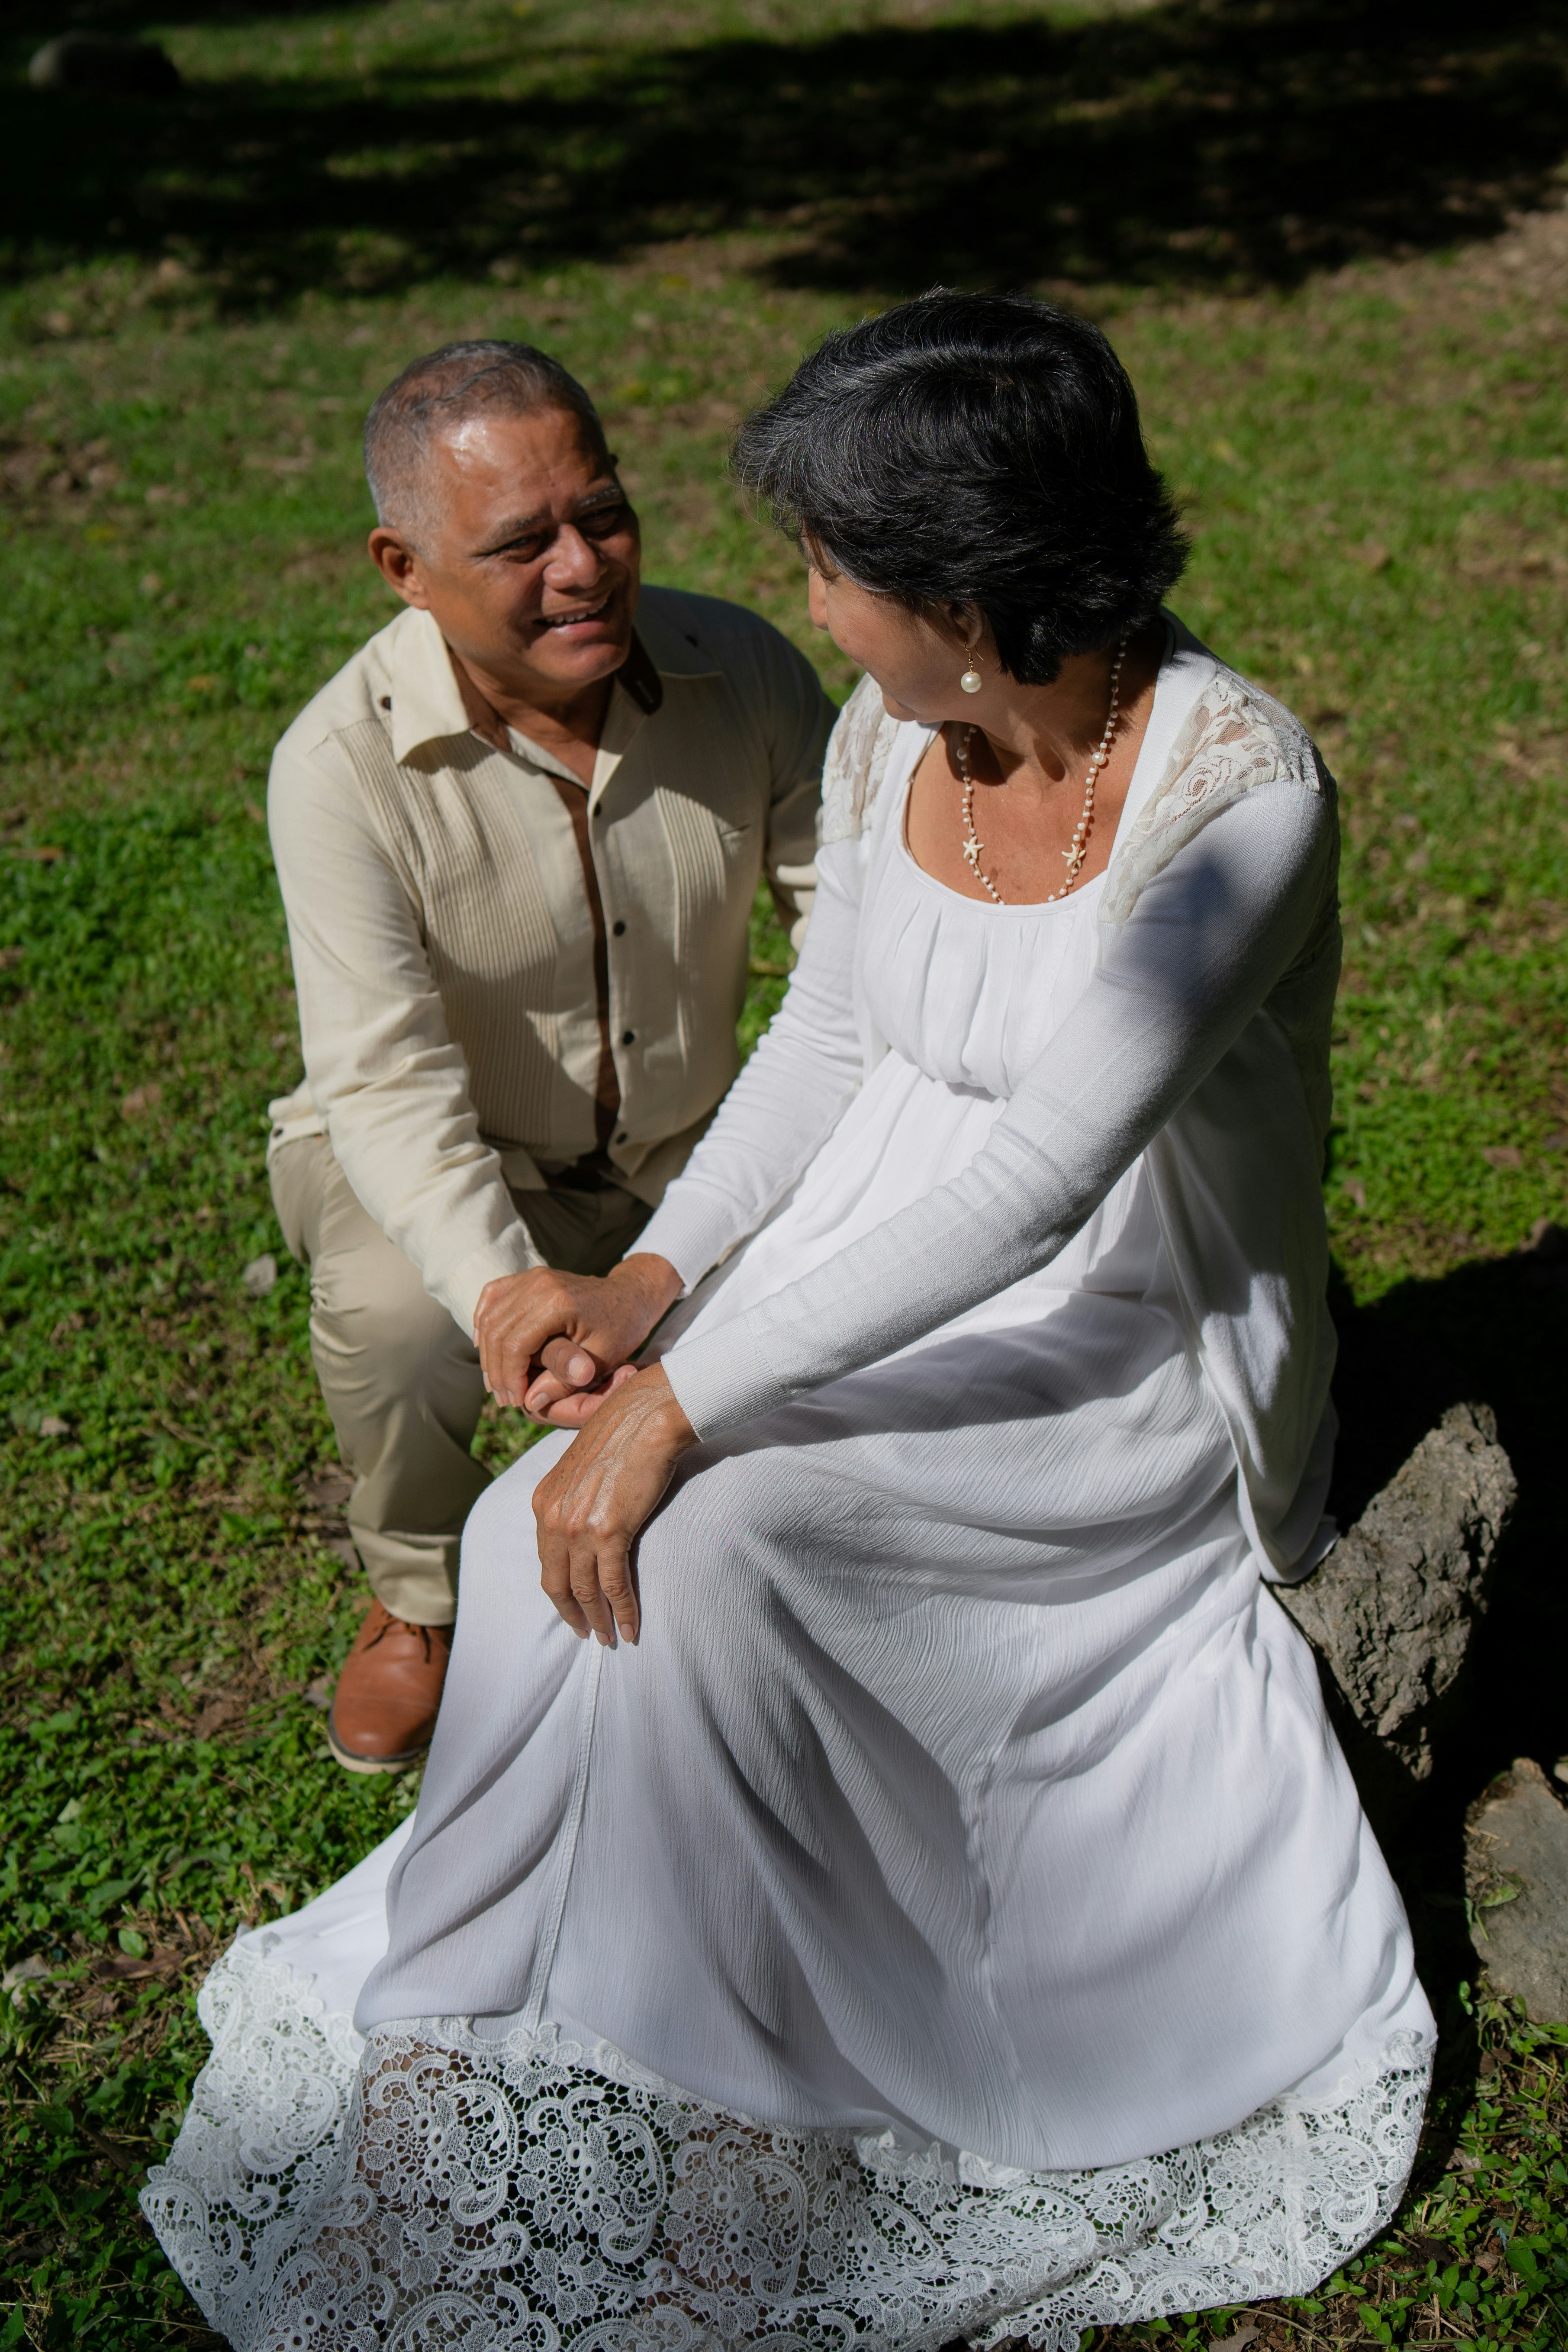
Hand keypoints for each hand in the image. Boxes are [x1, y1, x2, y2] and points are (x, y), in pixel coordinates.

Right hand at [475, 1254, 682, 1425]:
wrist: (631, 1294)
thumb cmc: (622, 1328)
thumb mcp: (603, 1360)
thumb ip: (565, 1381)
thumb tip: (530, 1404)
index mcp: (557, 1302)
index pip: (514, 1346)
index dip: (510, 1379)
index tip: (516, 1402)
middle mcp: (539, 1283)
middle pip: (497, 1332)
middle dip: (496, 1371)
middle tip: (504, 1398)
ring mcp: (532, 1276)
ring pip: (490, 1316)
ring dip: (488, 1352)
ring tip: (497, 1382)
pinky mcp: (528, 1276)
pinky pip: (492, 1296)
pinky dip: (484, 1321)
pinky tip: (484, 1346)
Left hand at [533, 1365, 696, 1643]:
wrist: (648, 1415)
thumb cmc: (623, 1433)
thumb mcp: (582, 1466)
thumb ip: (575, 1497)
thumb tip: (587, 1520)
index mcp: (543, 1501)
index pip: (546, 1559)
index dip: (559, 1590)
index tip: (573, 1608)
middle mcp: (553, 1517)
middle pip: (557, 1582)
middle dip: (573, 1614)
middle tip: (589, 1633)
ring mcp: (577, 1527)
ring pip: (584, 1590)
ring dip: (599, 1619)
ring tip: (611, 1638)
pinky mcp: (608, 1532)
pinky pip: (612, 1584)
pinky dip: (622, 1610)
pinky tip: (630, 1626)